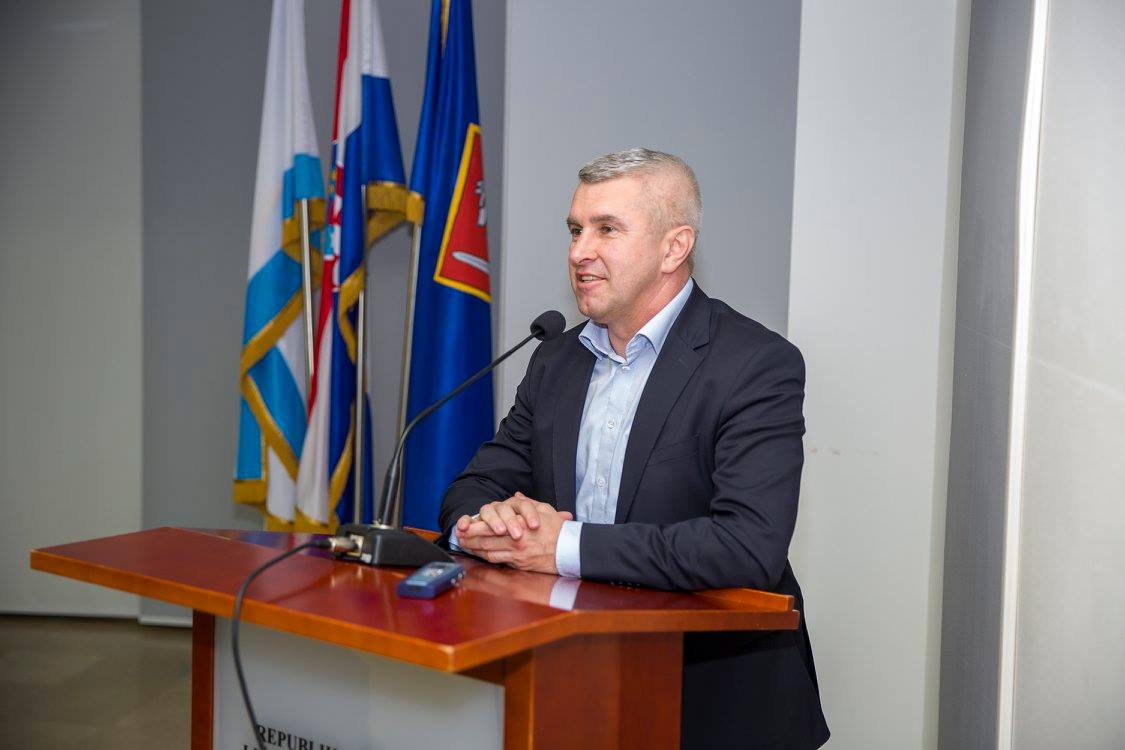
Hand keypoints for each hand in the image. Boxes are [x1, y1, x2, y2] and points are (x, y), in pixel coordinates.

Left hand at [454, 493, 571, 573]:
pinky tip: (480, 555)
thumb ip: (527, 503)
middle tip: (459, 536)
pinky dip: (486, 558)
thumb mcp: (544, 510)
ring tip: (465, 545)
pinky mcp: (519, 565)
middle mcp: (516, 541)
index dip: (476, 526)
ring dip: (475, 549)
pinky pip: (498, 561)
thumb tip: (516, 496)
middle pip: (486, 540)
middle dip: (470, 539)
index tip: (466, 525)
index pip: (492, 526)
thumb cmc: (558, 530)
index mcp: (520, 525)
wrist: (569, 551)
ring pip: (490, 552)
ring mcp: (517, 555)